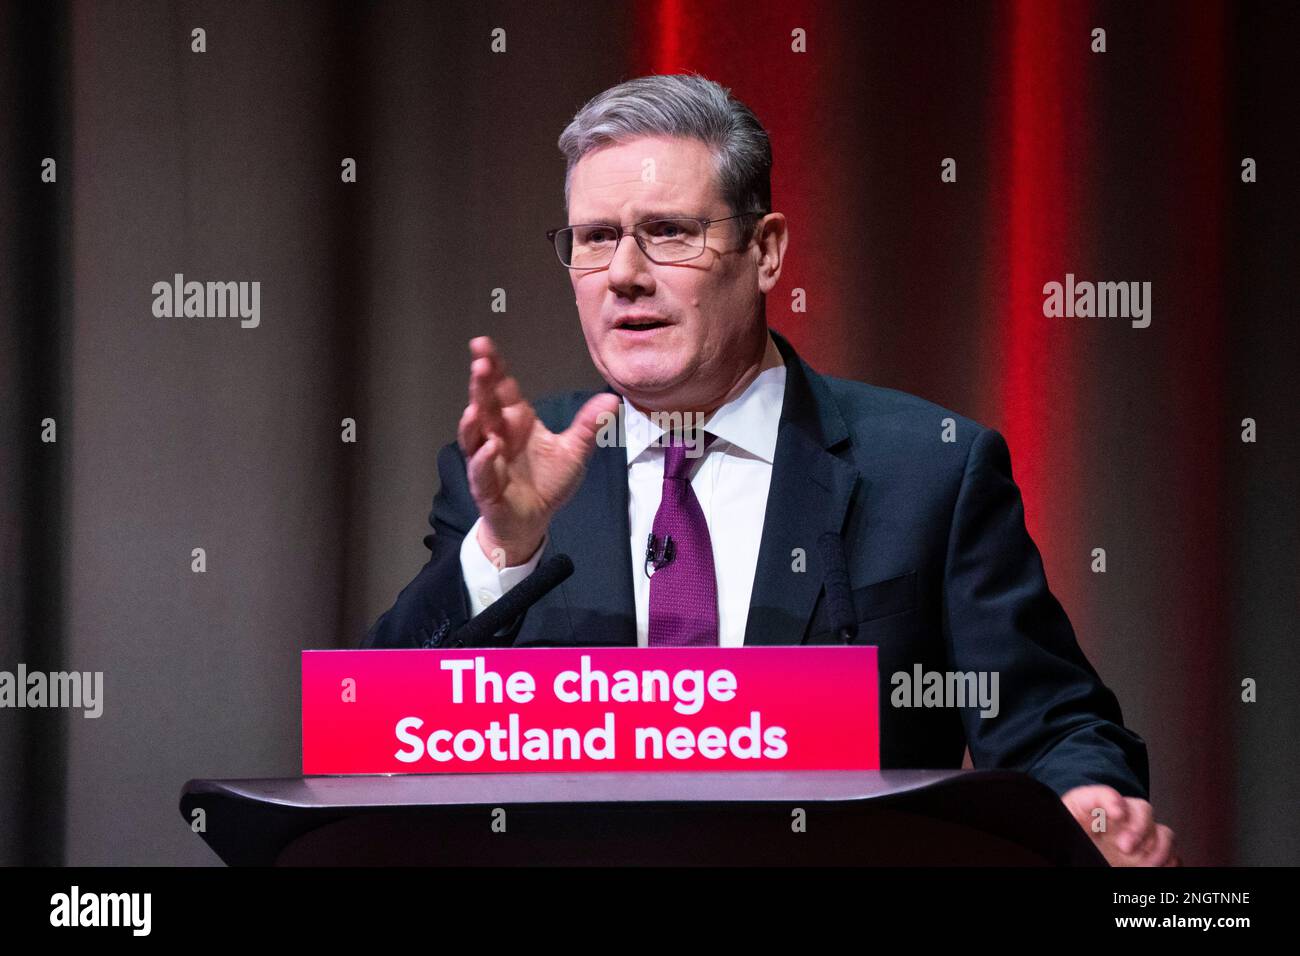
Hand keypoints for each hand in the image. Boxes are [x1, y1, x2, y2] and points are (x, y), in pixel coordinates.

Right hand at [457, 336, 621, 565]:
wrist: (534, 521)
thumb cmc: (548, 482)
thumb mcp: (574, 452)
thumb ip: (588, 426)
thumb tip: (612, 400)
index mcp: (517, 420)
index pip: (503, 387)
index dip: (494, 366)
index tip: (484, 344)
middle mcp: (498, 434)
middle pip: (484, 404)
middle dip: (480, 384)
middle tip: (480, 362)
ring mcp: (488, 459)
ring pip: (475, 435)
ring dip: (473, 420)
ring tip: (475, 405)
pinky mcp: (486, 486)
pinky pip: (482, 471)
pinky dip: (484, 460)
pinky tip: (491, 447)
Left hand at [1061, 784, 1180, 866]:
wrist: (1072, 850)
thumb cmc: (1066, 833)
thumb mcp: (1060, 821)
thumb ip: (1062, 817)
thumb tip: (1050, 824)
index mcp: (1094, 807)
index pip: (1104, 794)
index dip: (1112, 799)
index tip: (1115, 812)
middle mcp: (1121, 820)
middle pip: (1142, 809)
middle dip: (1139, 827)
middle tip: (1126, 847)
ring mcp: (1139, 838)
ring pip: (1163, 832)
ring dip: (1158, 847)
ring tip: (1145, 863)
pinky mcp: (1150, 857)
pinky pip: (1173, 856)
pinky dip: (1171, 861)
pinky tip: (1159, 868)